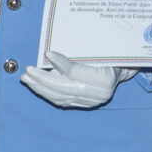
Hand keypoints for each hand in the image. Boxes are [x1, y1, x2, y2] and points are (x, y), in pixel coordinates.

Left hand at [20, 51, 136, 108]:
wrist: (124, 64)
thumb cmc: (109, 50)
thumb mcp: (97, 47)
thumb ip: (78, 52)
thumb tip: (52, 52)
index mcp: (104, 79)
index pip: (76, 72)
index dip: (60, 63)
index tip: (47, 53)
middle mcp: (99, 94)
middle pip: (64, 88)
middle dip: (43, 80)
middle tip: (28, 71)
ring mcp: (92, 102)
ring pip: (61, 97)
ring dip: (41, 88)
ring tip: (27, 79)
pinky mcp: (86, 104)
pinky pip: (63, 101)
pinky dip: (48, 93)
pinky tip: (37, 86)